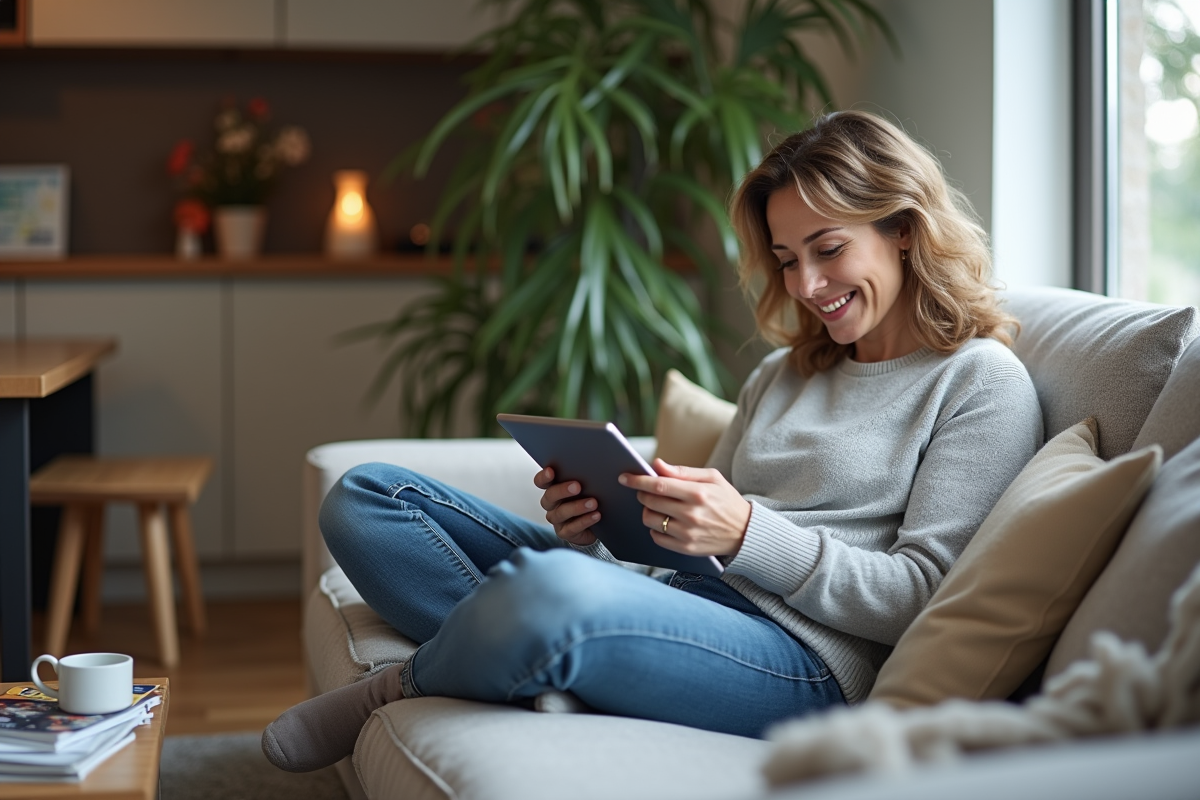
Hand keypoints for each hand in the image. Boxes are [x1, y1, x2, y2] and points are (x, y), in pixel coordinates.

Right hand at [534, 467, 599, 545]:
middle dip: (562, 490)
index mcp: (554, 487)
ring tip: (593, 503)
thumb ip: (588, 475)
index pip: (541, 481)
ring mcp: (557, 520)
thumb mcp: (590, 485)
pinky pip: (572, 528)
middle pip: (549, 496)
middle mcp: (552, 504)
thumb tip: (600, 465)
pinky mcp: (565, 533)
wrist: (600, 523)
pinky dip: (584, 521)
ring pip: (560, 513)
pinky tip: (596, 515)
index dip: (544, 477)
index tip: (551, 471)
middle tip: (577, 486)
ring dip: (576, 507)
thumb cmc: (592, 497)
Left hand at [619, 459, 751, 557]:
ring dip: (648, 511)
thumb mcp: (712, 478)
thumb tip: (656, 465)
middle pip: (651, 502)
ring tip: (657, 507)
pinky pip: (657, 538)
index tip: (624, 477)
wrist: (745, 531)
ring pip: (650, 520)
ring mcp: (688, 534)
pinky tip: (665, 522)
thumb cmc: (727, 500)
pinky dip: (655, 528)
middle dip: (642, 494)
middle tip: (645, 490)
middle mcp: (692, 515)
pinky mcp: (686, 549)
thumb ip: (682, 471)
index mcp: (698, 493)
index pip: (659, 485)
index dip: (638, 480)